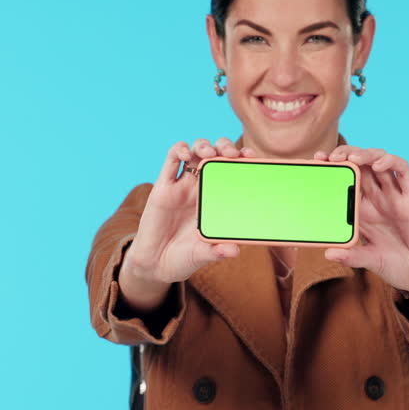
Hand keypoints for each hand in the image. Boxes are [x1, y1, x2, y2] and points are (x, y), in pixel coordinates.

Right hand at [120, 138, 255, 300]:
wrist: (155, 264)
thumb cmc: (184, 258)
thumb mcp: (203, 255)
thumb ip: (217, 252)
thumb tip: (235, 250)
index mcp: (218, 200)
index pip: (233, 172)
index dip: (243, 160)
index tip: (253, 157)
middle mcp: (202, 188)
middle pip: (216, 155)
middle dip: (226, 147)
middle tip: (232, 154)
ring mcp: (183, 186)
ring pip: (195, 152)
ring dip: (204, 145)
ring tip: (209, 153)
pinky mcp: (163, 187)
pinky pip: (170, 160)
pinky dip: (179, 149)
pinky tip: (185, 152)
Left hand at [315, 145, 408, 294]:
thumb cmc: (397, 266)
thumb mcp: (371, 261)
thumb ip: (352, 257)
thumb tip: (328, 254)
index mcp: (363, 211)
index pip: (345, 181)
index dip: (333, 169)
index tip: (317, 161)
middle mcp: (377, 199)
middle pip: (360, 166)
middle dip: (345, 155)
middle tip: (331, 157)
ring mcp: (394, 196)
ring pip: (379, 163)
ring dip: (366, 154)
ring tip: (352, 158)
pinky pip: (403, 171)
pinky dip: (391, 162)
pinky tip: (378, 164)